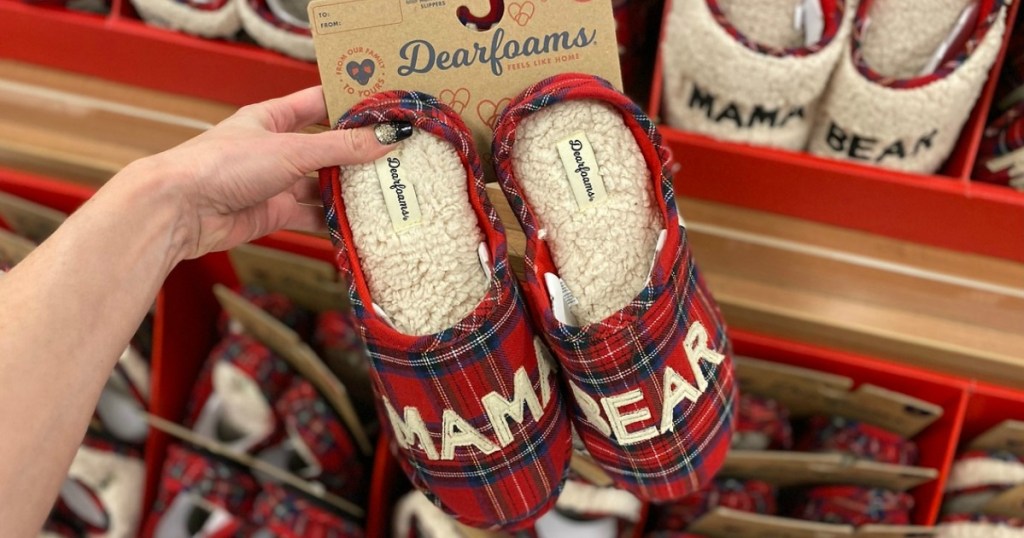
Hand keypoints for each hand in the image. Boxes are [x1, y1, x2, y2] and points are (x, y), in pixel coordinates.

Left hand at [133, 86, 404, 261]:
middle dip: (357, 153)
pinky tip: (358, 221)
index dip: (351, 103)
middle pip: (326, 148)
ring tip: (384, 191)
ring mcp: (274, 183)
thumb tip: (386, 138)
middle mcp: (274, 148)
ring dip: (348, 190)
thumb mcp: (291, 150)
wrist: (180, 210)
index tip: (386, 108)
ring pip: (321, 185)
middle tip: (396, 156)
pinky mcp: (272, 214)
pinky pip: (311, 215)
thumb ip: (341, 147)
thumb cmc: (221, 165)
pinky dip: (333, 219)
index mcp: (272, 118)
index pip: (320, 103)